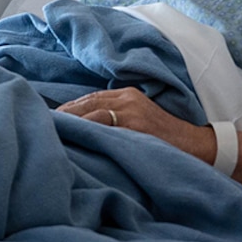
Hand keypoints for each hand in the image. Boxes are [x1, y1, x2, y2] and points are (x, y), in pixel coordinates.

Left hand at [56, 87, 210, 158]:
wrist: (197, 147)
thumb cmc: (164, 139)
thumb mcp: (138, 120)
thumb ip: (114, 118)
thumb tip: (81, 128)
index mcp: (126, 95)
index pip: (87, 99)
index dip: (67, 110)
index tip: (48, 119)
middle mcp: (126, 99)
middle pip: (85, 103)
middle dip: (63, 115)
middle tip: (44, 126)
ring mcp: (131, 112)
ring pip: (91, 113)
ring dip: (70, 123)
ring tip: (52, 134)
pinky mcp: (136, 126)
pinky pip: (105, 127)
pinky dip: (87, 131)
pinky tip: (74, 140)